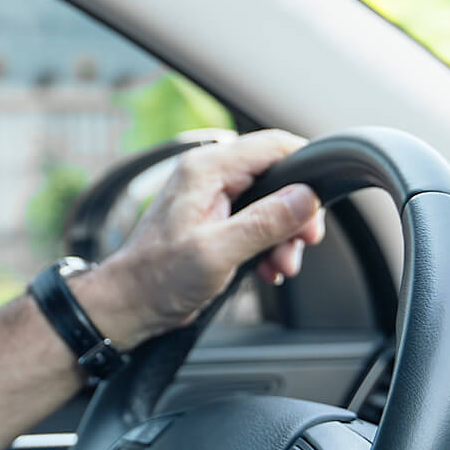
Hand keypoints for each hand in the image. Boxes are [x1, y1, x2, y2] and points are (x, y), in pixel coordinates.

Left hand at [70, 131, 324, 350]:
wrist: (130, 304)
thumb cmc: (158, 278)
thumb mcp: (217, 252)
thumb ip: (263, 223)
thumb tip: (306, 198)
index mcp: (207, 169)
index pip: (274, 145)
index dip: (306, 172)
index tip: (319, 207)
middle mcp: (210, 175)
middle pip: (278, 175)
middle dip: (296, 215)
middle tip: (301, 246)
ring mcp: (212, 196)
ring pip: (271, 202)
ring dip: (284, 236)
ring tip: (280, 266)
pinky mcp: (215, 219)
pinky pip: (257, 220)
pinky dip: (269, 244)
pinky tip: (267, 268)